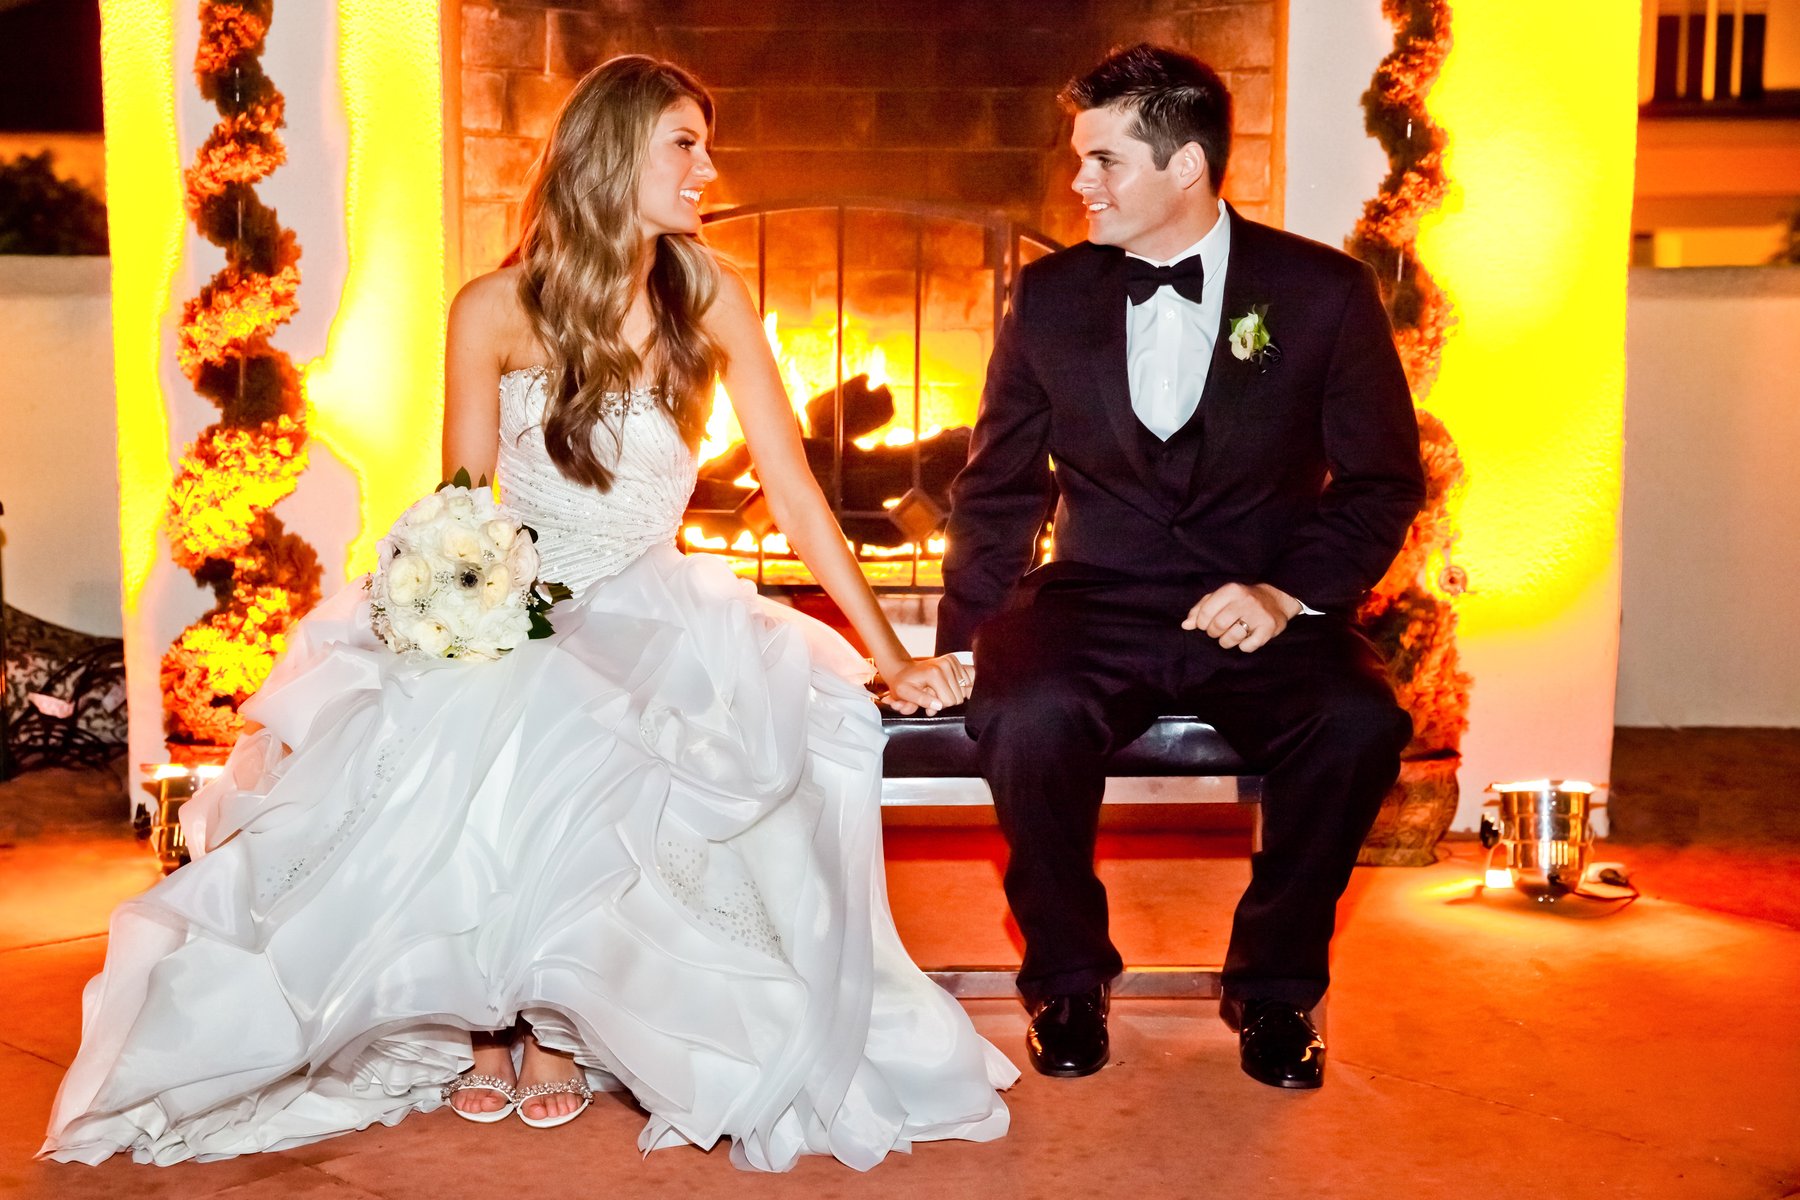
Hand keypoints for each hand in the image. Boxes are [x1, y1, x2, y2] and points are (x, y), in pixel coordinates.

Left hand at [881, 655, 974, 714]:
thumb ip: (922, 700)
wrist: (903, 670)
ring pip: (963, 690)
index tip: (929, 703)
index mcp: (934, 673)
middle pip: (958, 697)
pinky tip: (944, 684)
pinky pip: (965, 681)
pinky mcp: (954, 660)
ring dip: (950, 693)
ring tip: (937, 690)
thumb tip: (938, 706)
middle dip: (945, 700)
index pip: (949, 701)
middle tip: (933, 696)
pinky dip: (956, 686)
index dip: (939, 706)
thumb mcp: (905, 694)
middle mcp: (945, 664)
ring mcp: (951, 661)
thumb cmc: (903, 684)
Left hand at [1181, 582, 1301, 652]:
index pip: (1205, 613)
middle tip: (1218, 632)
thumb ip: (1201, 608)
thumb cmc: (1241, 600)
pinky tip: (1246, 639)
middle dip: (1213, 633)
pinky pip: (1248, 646)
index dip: (1201, 624)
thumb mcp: (1221, 597)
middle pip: (1218, 626)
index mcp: (1231, 590)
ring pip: (1232, 638)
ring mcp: (1258, 614)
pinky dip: (1244, 647)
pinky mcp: (1269, 628)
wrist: (1275, 599)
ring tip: (1230, 636)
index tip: (1205, 625)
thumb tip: (1186, 625)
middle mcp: (1245, 601)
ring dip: (1226, 642)